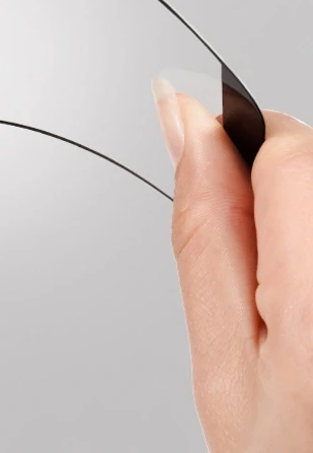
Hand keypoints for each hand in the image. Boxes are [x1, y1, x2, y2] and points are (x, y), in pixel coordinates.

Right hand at [153, 79, 312, 452]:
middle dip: (271, 187)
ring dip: (296, 215)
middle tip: (258, 270)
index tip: (209, 152)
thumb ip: (203, 234)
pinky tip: (308, 292)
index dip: (239, 144)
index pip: (292, 154)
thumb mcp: (222, 362)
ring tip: (293, 298)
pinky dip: (308, 237)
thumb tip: (184, 124)